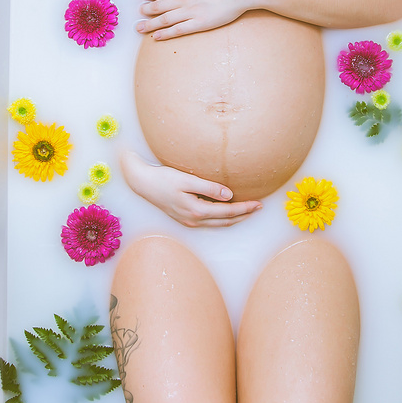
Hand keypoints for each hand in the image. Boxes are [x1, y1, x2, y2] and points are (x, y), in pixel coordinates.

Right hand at [121, 150, 260, 227]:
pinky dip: (222, 218)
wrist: (142, 183)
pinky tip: (227, 210)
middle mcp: (193, 220)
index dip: (245, 209)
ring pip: (218, 223)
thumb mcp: (187, 180)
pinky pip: (209, 221)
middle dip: (244, 215)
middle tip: (259, 208)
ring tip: (248, 210)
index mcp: (196, 211)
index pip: (227, 212)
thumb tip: (229, 196)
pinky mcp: (184, 218)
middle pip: (225, 221)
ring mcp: (188, 221)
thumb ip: (209, 188)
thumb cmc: (163, 179)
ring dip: (234, 218)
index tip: (258, 204)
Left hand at [136, 0, 253, 38]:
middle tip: (138, 14)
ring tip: (140, 28)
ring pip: (165, 19)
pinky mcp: (200, 23)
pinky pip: (179, 30)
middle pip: (159, 6)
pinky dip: (166, 34)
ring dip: (150, 24)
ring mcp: (191, 12)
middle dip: (146, 10)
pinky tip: (157, 37)